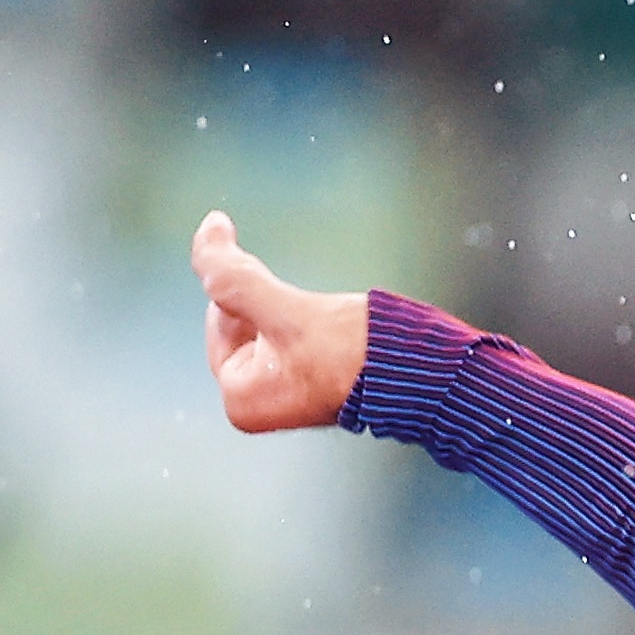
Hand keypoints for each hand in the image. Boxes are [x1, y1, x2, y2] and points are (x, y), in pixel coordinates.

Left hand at [194, 211, 369, 432]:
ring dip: (294, 312)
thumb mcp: (286, 310)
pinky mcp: (316, 387)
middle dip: (273, 307)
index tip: (293, 306)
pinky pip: (295, 341)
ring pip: (270, 328)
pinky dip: (309, 325)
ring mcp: (288, 398)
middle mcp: (260, 406)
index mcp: (240, 400)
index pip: (219, 317)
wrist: (426, 378)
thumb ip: (234, 274)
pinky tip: (338, 331)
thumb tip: (208, 228)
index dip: (251, 294)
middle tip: (316, 322)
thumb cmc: (357, 353)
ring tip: (332, 329)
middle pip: (243, 323)